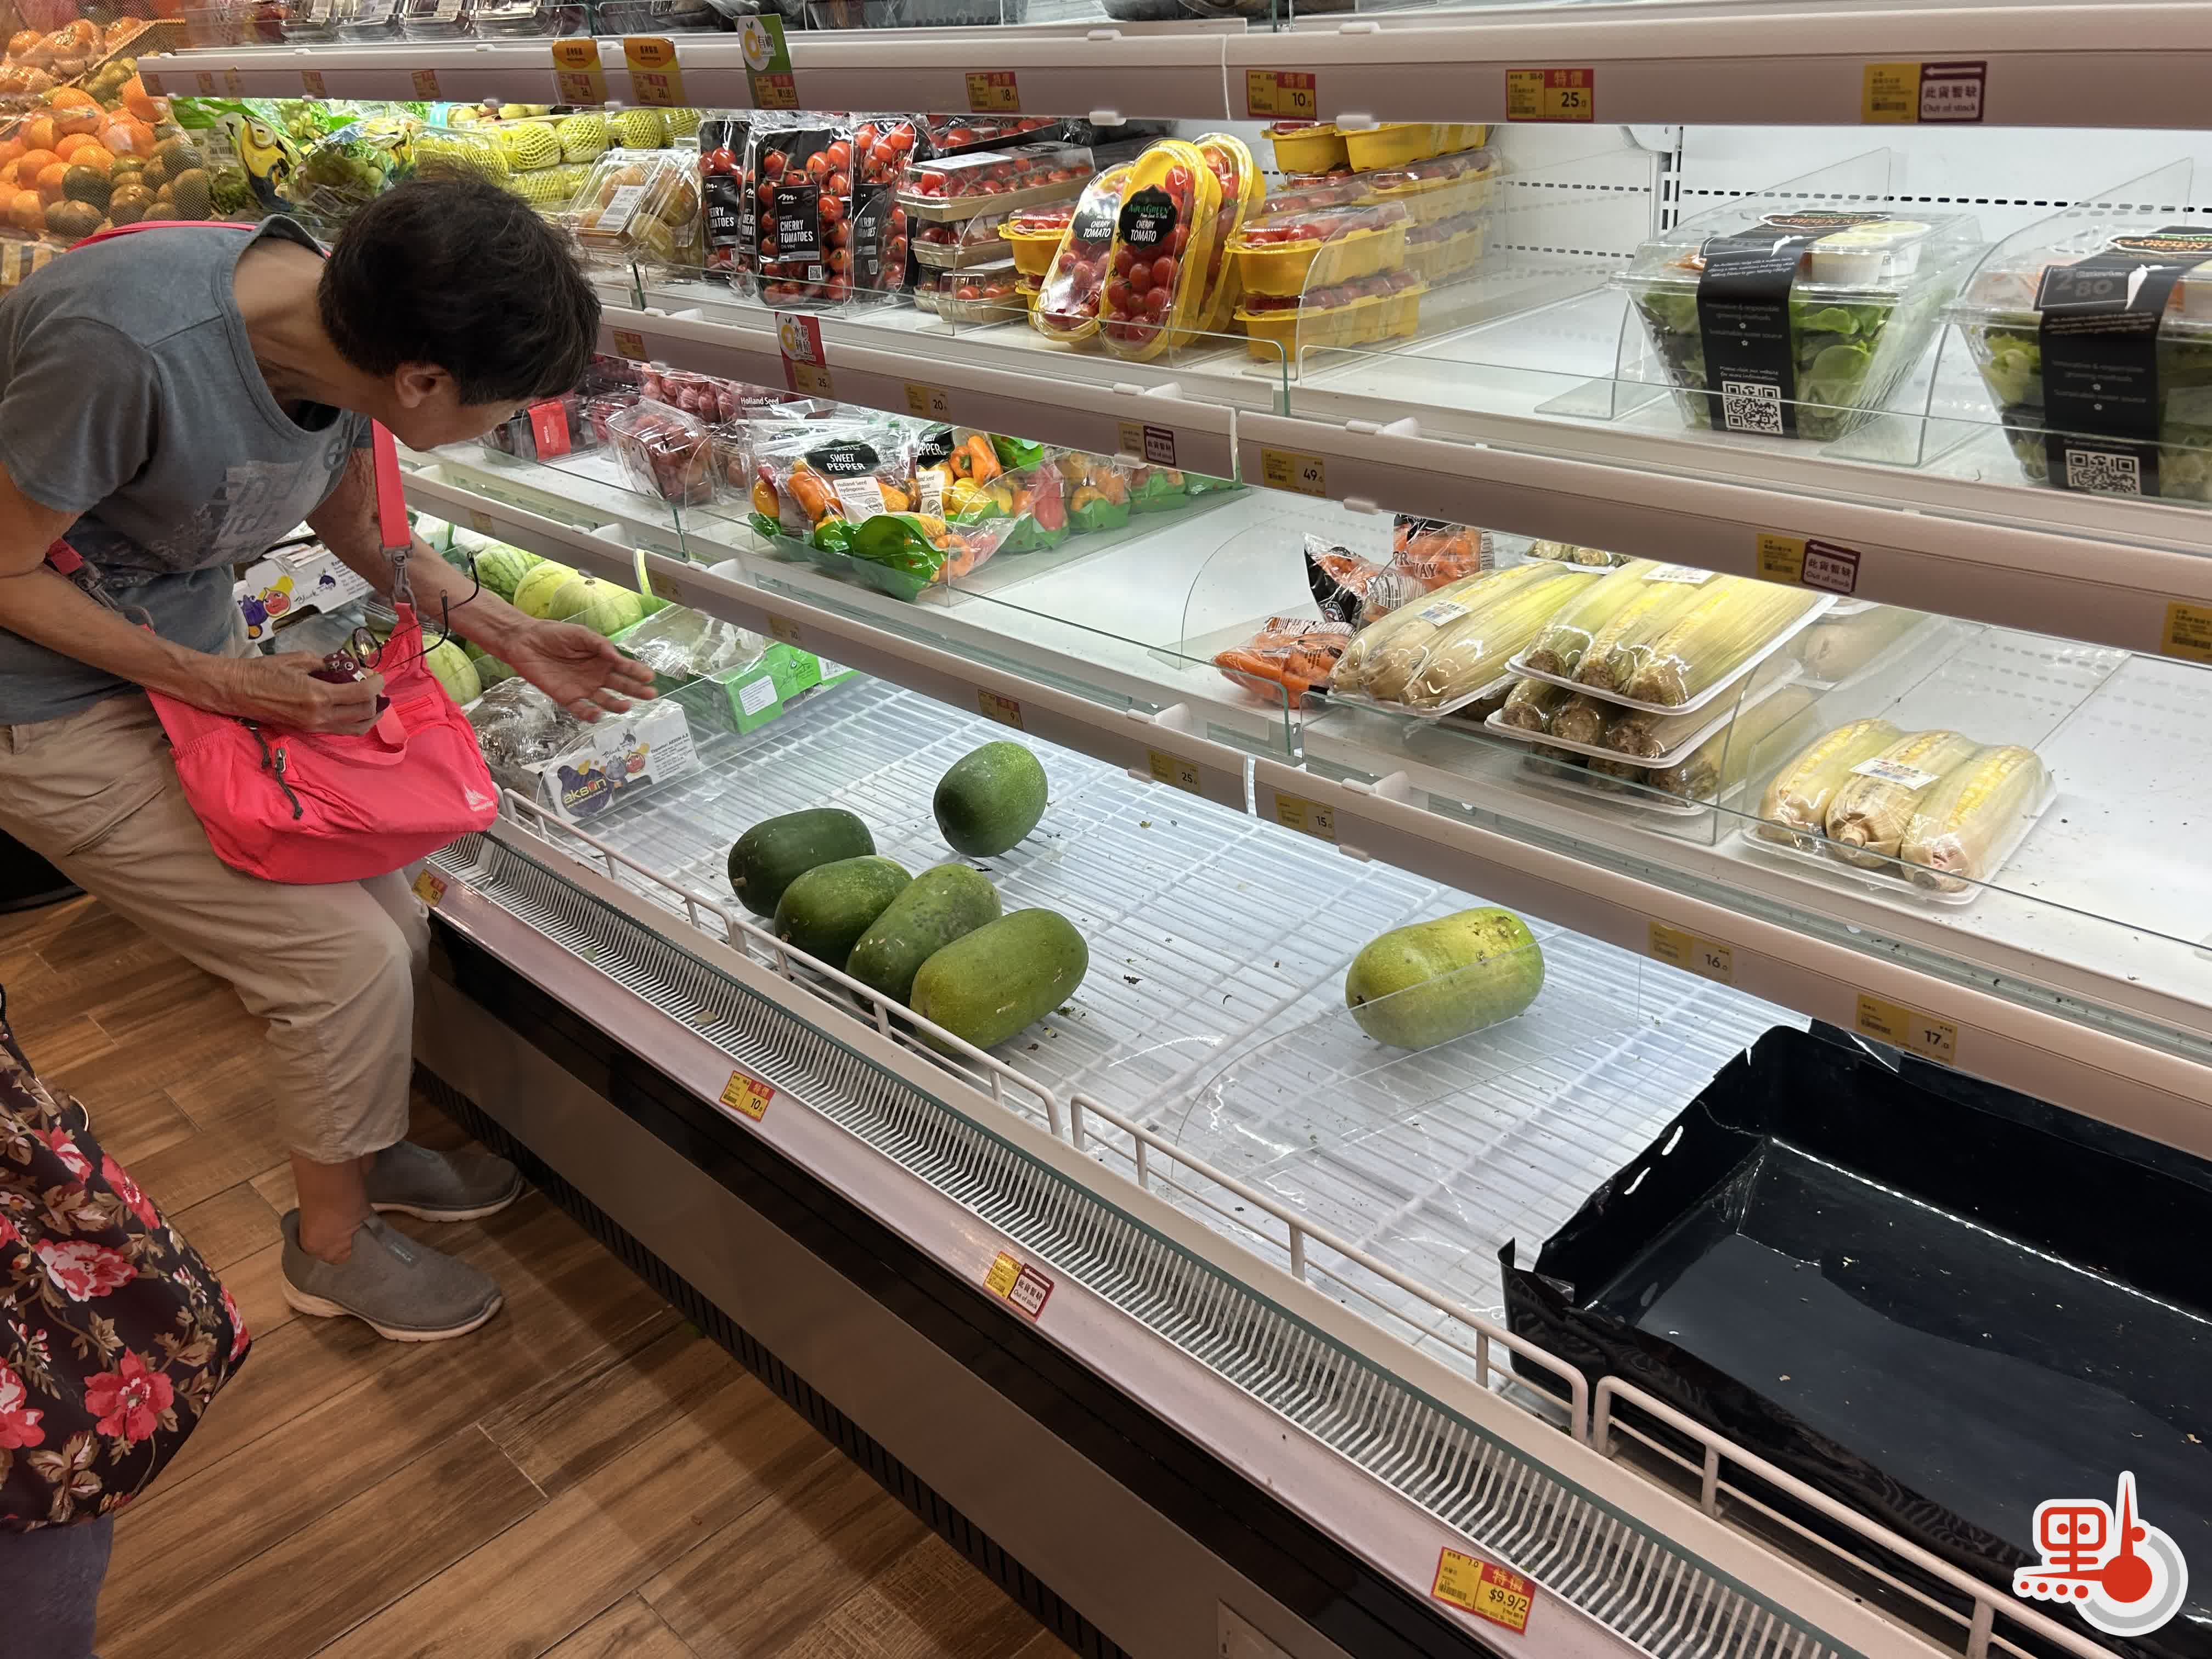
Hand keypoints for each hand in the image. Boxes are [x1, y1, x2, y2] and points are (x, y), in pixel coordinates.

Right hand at [200, 652, 387, 735]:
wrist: (234, 690)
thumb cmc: (262, 671)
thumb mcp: (298, 660)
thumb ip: (326, 665)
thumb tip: (345, 667)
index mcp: (318, 696)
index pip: (362, 695)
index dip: (377, 684)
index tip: (378, 675)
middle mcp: (319, 716)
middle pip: (364, 714)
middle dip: (376, 700)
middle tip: (375, 686)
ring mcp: (314, 727)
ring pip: (355, 728)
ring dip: (369, 715)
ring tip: (372, 700)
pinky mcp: (307, 731)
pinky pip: (340, 730)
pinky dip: (353, 721)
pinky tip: (353, 708)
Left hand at [504, 619, 656, 722]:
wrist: (525, 642)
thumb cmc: (554, 634)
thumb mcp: (580, 634)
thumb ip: (600, 645)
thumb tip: (616, 656)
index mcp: (602, 659)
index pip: (624, 667)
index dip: (637, 672)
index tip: (649, 676)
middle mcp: (597, 676)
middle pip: (621, 686)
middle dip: (636, 690)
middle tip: (650, 694)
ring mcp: (583, 688)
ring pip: (605, 700)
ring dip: (617, 705)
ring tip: (627, 706)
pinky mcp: (567, 698)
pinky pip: (582, 710)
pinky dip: (590, 714)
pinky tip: (598, 714)